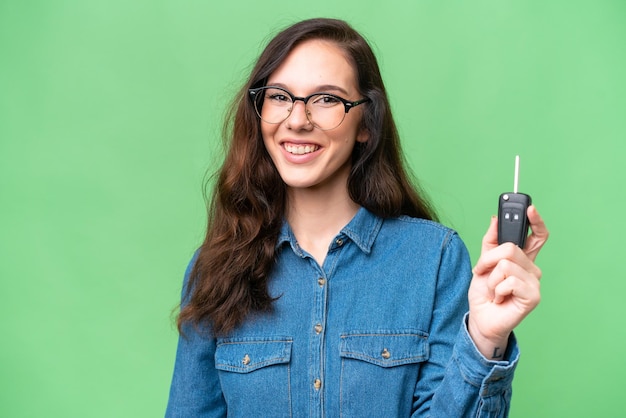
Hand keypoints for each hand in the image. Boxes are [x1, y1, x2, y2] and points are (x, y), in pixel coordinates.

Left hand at [467, 205, 548, 358]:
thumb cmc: (484, 293)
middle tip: (483, 272)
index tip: (530, 208)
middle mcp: (531, 269)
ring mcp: (534, 282)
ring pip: (506, 265)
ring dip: (491, 279)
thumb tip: (495, 219)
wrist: (481, 318)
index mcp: (522, 259)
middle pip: (511, 248)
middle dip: (488, 260)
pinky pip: (509, 280)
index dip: (536, 221)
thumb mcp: (482, 263)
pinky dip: (497, 289)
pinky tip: (500, 298)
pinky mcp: (533, 295)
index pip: (537, 236)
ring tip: (494, 290)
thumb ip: (490, 242)